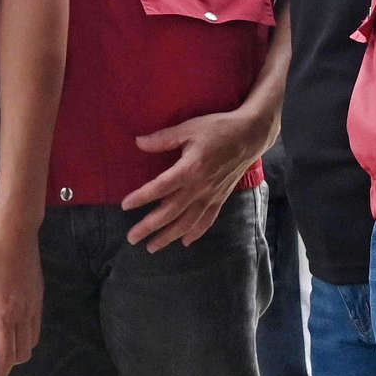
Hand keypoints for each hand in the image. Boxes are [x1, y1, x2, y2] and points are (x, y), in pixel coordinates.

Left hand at [0, 215, 43, 375]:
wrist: (15, 230)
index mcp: (4, 315)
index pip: (6, 356)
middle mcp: (23, 314)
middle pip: (22, 354)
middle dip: (8, 366)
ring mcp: (34, 305)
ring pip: (31, 341)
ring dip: (18, 350)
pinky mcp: (38, 295)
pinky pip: (35, 326)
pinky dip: (25, 335)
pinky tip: (10, 325)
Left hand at [123, 104, 275, 250]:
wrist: (250, 136)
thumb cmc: (218, 128)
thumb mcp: (189, 128)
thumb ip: (163, 138)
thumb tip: (138, 142)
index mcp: (190, 168)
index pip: (161, 187)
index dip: (142, 197)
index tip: (125, 205)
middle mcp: (200, 187)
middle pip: (171, 212)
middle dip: (150, 227)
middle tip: (132, 238)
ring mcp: (211, 195)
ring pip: (187, 222)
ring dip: (168, 236)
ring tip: (152, 247)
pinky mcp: (220, 198)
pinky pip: (207, 220)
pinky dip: (195, 233)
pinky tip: (184, 242)